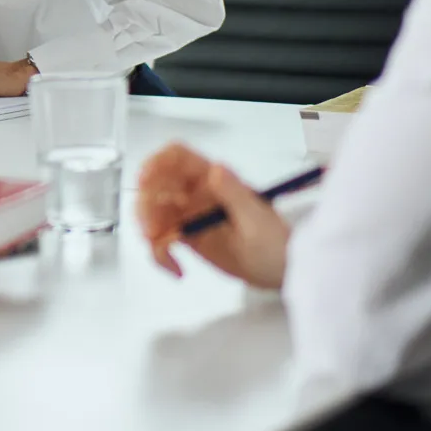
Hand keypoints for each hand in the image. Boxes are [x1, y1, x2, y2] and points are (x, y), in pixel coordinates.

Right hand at [135, 143, 289, 288]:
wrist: (286, 272)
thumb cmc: (278, 244)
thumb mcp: (258, 219)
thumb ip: (235, 194)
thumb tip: (215, 169)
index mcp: (214, 180)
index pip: (177, 158)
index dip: (157, 163)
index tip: (144, 183)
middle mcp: (196, 193)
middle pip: (156, 186)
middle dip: (147, 207)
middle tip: (152, 232)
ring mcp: (190, 215)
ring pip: (152, 213)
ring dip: (150, 232)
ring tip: (165, 253)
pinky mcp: (187, 238)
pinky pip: (161, 240)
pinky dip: (161, 254)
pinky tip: (177, 269)